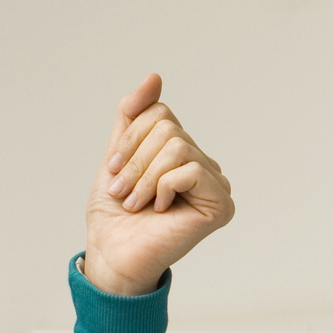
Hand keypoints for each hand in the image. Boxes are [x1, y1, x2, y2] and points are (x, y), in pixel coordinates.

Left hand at [83, 73, 233, 295]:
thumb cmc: (115, 213)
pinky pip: (189, 169)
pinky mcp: (220, 204)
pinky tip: (160, 210)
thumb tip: (154, 77)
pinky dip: (163, 187)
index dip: (129, 140)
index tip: (114, 172)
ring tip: (137, 203)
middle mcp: (204, 165)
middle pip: (167, 129)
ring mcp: (215, 184)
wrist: (112, 255)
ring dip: (144, 178)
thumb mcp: (118, 154)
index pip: (159, 114)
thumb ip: (134, 115)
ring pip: (176, 147)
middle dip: (134, 162)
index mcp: (182, 152)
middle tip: (125, 194)